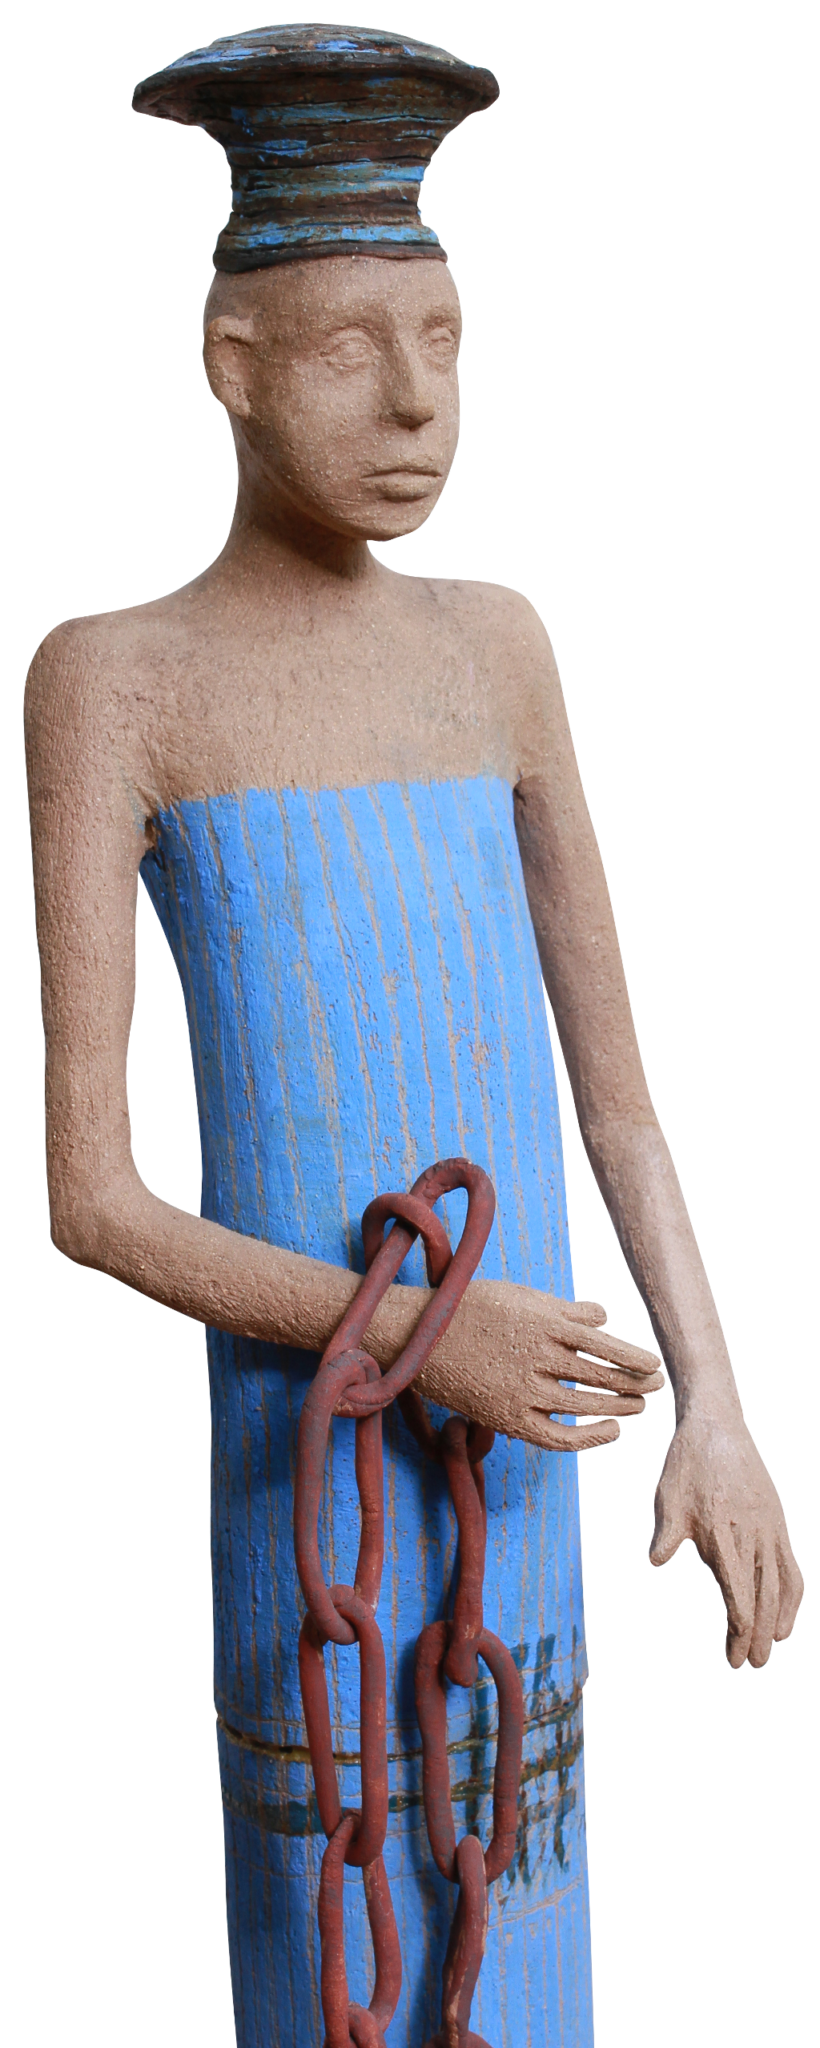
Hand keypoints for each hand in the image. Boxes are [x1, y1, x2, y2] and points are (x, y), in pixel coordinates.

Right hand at [414, 1279, 664, 1450]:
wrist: (420, 1337)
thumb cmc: (474, 1308)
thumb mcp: (521, 1294)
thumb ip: (565, 1308)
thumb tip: (604, 1320)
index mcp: (544, 1321)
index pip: (606, 1344)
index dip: (636, 1358)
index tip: (654, 1363)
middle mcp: (537, 1356)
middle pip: (602, 1377)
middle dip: (637, 1383)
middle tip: (657, 1385)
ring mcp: (523, 1390)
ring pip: (586, 1404)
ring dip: (620, 1406)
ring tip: (638, 1405)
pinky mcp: (509, 1418)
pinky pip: (559, 1435)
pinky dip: (590, 1437)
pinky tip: (610, 1430)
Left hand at [649, 1408, 804, 1666]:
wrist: (717, 1425)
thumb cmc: (685, 1463)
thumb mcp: (667, 1496)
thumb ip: (666, 1531)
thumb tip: (656, 1560)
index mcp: (721, 1533)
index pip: (736, 1596)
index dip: (737, 1632)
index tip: (733, 1659)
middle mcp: (751, 1535)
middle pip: (761, 1598)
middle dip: (757, 1636)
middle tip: (752, 1665)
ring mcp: (769, 1529)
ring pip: (780, 1585)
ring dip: (776, 1620)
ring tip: (771, 1647)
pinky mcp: (778, 1522)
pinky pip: (792, 1566)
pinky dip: (792, 1595)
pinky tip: (786, 1616)